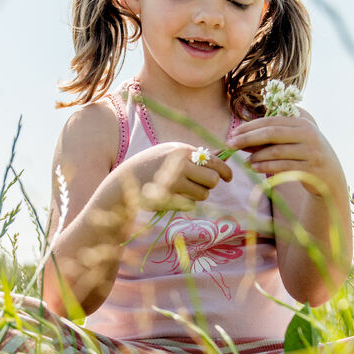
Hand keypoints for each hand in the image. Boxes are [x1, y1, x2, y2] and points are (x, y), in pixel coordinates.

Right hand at [114, 142, 233, 213]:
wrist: (125, 180)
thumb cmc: (151, 166)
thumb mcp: (170, 153)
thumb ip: (193, 156)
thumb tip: (221, 159)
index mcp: (182, 150)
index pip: (214, 161)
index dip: (225, 171)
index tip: (228, 178)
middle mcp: (180, 163)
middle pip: (212, 180)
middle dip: (209, 185)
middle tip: (199, 185)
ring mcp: (174, 180)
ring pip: (203, 194)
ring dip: (197, 195)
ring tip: (182, 190)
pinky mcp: (169, 196)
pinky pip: (191, 203)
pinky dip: (185, 203)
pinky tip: (172, 196)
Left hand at [226, 115, 343, 196]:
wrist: (329, 176)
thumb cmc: (304, 155)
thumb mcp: (292, 141)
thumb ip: (270, 138)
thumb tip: (241, 138)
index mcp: (302, 123)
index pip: (271, 122)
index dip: (250, 127)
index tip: (233, 133)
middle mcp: (308, 135)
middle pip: (272, 134)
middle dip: (248, 138)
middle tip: (230, 144)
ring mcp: (311, 152)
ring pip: (276, 152)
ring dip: (256, 156)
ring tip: (244, 162)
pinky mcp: (310, 169)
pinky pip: (282, 167)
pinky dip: (265, 167)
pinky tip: (254, 168)